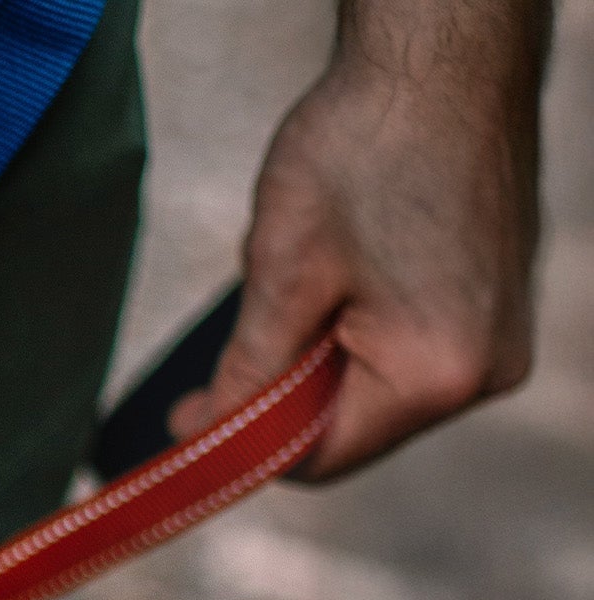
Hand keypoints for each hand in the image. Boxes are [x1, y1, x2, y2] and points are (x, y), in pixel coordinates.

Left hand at [169, 0, 550, 480]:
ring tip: (290, 289)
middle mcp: (486, 367)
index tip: (183, 418)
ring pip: (376, 387)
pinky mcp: (492, 301)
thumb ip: (249, 371)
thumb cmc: (366, 148)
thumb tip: (209, 436)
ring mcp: (499, 332)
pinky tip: (331, 276)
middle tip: (217, 356)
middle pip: (352, 426)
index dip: (243, 448)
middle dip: (281, 397)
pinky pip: (407, 348)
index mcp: (439, 372)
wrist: (442, 59)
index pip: (322, 458)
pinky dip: (354, 331)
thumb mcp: (282, 272)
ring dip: (315, 359)